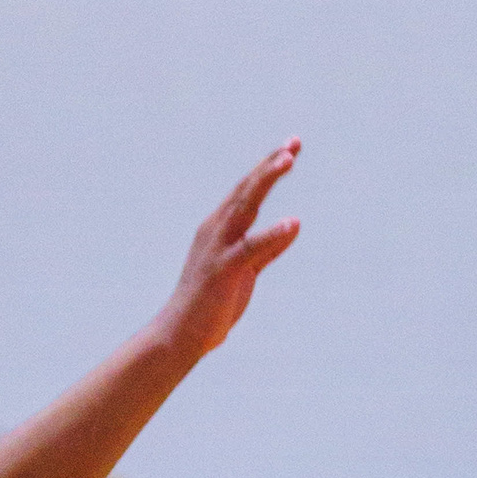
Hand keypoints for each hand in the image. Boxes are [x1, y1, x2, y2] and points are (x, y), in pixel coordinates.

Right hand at [151, 141, 302, 365]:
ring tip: (287, 160)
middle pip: (246, 189)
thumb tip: (293, 225)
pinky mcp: (224, 269)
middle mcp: (217, 229)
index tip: (291, 147)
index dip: (268, 168)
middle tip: (293, 144)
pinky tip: (293, 223)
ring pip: (244, 205)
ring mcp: (218, 246)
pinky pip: (251, 248)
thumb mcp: (247, 270)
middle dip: (270, 165)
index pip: (248, 191)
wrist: (183, 333)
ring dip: (265, 180)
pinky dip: (272, 235)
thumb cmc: (213, 302)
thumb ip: (269, 248)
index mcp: (221, 227)